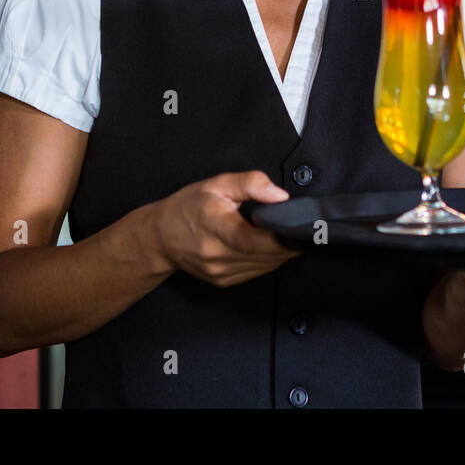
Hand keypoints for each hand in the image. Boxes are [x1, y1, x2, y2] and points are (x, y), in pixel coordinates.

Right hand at [153, 170, 301, 286]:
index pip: (255, 241)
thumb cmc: (188, 207)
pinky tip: (268, 245)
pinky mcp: (224, 281)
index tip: (301, 229)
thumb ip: (251, 184)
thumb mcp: (217, 184)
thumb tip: (280, 196)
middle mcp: (217, 256)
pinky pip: (257, 272)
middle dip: (289, 243)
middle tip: (302, 226)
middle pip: (266, 256)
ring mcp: (221, 272)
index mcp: (216, 227)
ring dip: (281, 252)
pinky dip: (268, 260)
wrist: (161, 237)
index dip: (283, 238)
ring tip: (286, 233)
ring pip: (266, 267)